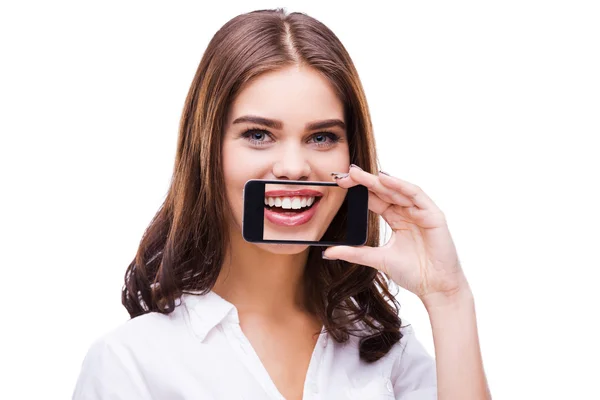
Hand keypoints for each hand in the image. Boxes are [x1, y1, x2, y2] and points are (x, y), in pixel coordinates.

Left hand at [323, 166, 469, 307]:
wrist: (436, 288)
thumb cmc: (414, 273)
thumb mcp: (377, 259)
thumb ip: (354, 253)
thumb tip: (328, 252)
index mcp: (396, 219)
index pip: (375, 198)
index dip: (358, 190)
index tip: (339, 183)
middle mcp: (408, 212)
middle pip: (384, 190)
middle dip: (364, 181)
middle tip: (345, 174)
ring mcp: (421, 212)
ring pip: (398, 189)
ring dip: (378, 180)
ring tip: (359, 174)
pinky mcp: (433, 215)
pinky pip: (416, 195)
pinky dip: (400, 185)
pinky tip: (385, 179)